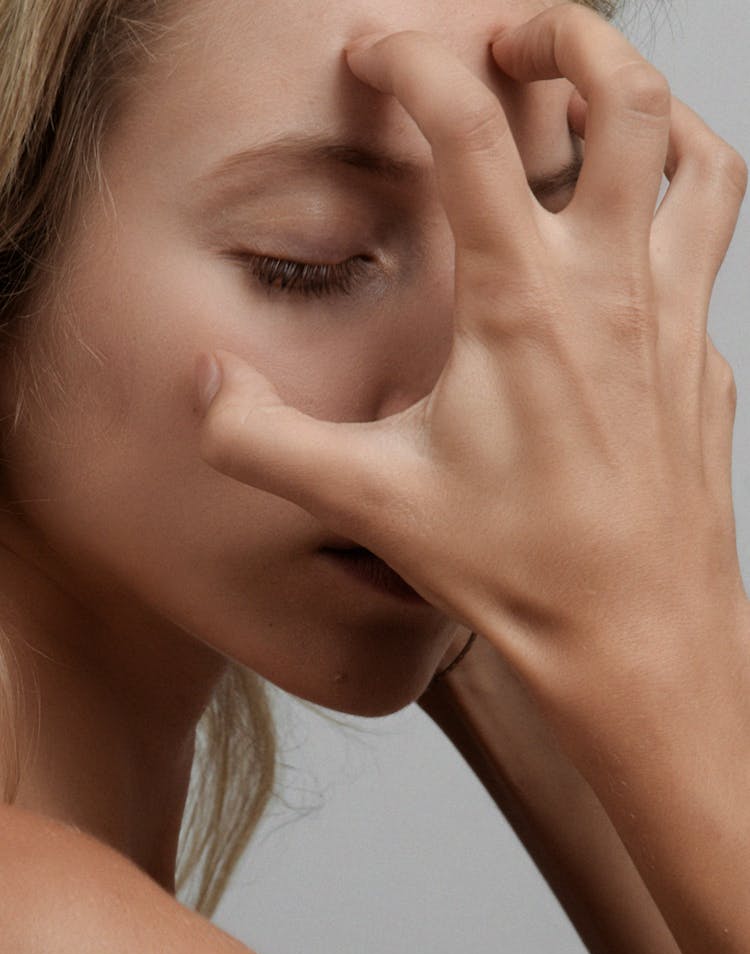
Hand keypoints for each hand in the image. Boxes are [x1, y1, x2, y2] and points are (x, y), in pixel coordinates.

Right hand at [196, 3, 747, 688]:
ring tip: (602, 110)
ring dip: (656, 110)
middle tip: (516, 39)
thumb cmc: (521, 574)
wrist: (640, 643)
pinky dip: (673, 218)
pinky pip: (708, 257)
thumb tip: (203, 389)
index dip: (412, 60)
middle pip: (628, 96)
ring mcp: (676, 327)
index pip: (469, 124)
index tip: (376, 54)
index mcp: (524, 305)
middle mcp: (614, 293)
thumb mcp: (372, 503)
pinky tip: (625, 258)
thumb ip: (264, 441)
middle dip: (569, 35)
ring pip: (705, 162)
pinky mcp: (707, 370)